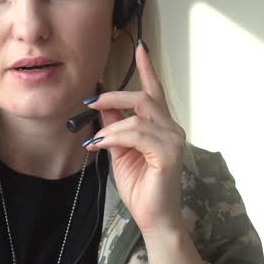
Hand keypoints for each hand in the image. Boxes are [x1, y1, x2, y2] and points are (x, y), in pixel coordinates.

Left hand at [85, 41, 186, 235]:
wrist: (153, 217)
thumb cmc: (140, 186)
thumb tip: (102, 104)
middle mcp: (172, 128)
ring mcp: (173, 140)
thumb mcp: (120, 150)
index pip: (154, 91)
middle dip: (114, 95)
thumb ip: (115, 125)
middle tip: (89, 103)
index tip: (140, 47)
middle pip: (143, 97)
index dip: (147, 67)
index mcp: (162, 126)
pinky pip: (136, 134)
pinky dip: (115, 136)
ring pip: (138, 115)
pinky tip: (101, 146)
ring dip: (111, 125)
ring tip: (96, 141)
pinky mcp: (169, 153)